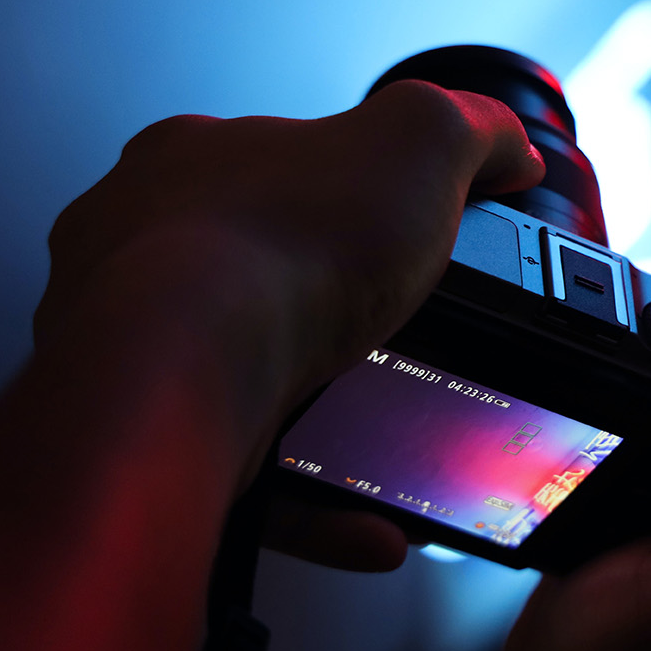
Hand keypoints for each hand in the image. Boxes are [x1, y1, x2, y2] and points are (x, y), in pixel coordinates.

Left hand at [0, 81, 546, 650]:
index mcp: (196, 161)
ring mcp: (140, 347)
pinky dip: (317, 501)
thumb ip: (472, 128)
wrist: (184, 369)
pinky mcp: (153, 434)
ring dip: (331, 411)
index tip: (414, 235)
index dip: (359, 197)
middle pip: (262, 275)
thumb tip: (510, 147)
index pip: (285, 165)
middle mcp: (144, 249)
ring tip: (399, 436)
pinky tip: (374, 522)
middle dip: (341, 312)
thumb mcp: (419, 138)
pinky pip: (243, 476)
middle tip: (409, 340)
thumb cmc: (277, 248)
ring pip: (246, 378)